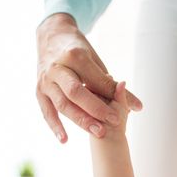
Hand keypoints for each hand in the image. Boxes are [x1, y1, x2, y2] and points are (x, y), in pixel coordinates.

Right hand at [36, 13, 142, 142]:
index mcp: (75, 56)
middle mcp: (58, 68)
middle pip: (76, 92)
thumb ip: (112, 85)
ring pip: (62, 103)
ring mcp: (46, 80)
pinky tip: (65, 140)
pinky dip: (55, 126)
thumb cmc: (78, 51)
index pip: (95, 80)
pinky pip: (46, 111)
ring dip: (80, 120)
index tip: (125, 113)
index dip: (110, 96)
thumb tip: (137, 107)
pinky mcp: (39, 90)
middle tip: (113, 123)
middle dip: (95, 109)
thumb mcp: (95, 61)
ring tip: (98, 133)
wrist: (51, 37)